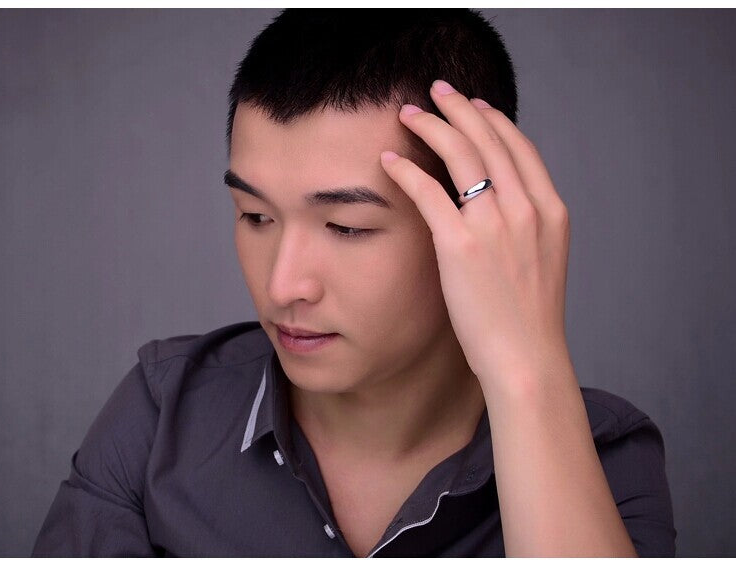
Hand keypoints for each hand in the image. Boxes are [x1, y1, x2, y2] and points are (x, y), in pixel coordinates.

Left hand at [380, 80, 571, 394]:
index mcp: (550, 211)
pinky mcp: (461, 244)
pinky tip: (389, 159)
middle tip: (437, 91)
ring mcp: (495, 224)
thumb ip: (524, 228)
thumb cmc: (528, 319)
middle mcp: (526, 208)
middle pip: (490, 139)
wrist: (526, 358)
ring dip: (432, 126)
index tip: (475, 106)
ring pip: (460, 155)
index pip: (520, 148)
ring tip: (409, 112)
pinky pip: (427, 192)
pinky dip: (406, 170)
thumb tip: (497, 207)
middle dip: (460, 108)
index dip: (494, 121)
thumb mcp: (541, 262)